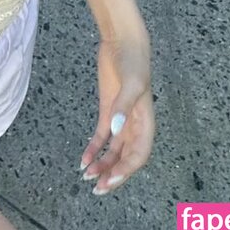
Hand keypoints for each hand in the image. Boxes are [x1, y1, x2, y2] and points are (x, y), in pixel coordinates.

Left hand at [80, 34, 153, 194]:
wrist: (122, 41)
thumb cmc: (133, 61)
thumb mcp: (132, 82)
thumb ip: (123, 107)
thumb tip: (116, 131)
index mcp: (146, 122)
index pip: (139, 155)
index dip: (127, 170)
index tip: (112, 179)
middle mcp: (134, 125)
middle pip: (126, 158)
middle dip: (113, 174)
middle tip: (98, 188)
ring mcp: (120, 118)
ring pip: (113, 151)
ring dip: (102, 165)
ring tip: (87, 176)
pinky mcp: (108, 110)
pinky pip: (101, 137)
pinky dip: (93, 149)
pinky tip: (83, 159)